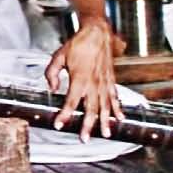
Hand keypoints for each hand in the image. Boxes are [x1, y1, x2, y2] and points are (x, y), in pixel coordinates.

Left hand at [46, 16, 121, 139]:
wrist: (97, 33)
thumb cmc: (77, 45)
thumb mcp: (58, 57)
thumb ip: (52, 73)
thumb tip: (51, 88)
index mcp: (79, 78)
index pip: (71, 101)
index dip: (65, 115)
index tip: (59, 125)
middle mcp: (94, 83)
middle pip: (91, 109)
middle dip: (88, 125)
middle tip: (84, 138)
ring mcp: (104, 82)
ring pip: (106, 106)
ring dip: (105, 121)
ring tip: (106, 134)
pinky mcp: (111, 80)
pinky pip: (115, 97)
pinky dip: (118, 109)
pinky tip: (120, 119)